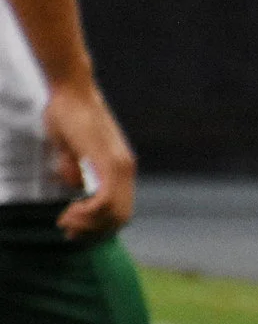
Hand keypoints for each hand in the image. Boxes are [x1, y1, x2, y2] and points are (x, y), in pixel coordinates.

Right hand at [43, 81, 136, 237]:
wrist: (72, 91)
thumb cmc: (68, 116)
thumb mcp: (70, 150)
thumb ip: (76, 169)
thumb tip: (77, 185)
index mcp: (120, 167)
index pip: (120, 210)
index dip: (99, 227)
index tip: (74, 229)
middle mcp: (125, 168)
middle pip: (120, 218)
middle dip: (93, 232)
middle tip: (69, 232)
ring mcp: (120, 165)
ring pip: (114, 213)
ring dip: (88, 225)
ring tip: (66, 221)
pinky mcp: (109, 162)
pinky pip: (105, 200)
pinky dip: (88, 213)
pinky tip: (69, 211)